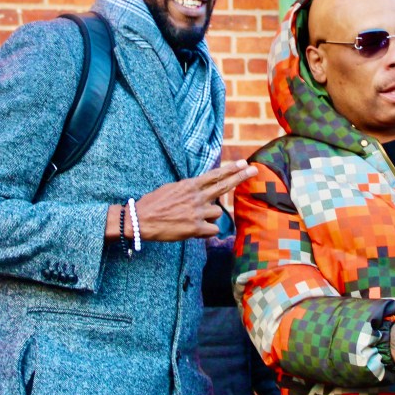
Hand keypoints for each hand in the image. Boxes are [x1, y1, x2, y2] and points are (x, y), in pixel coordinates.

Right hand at [131, 161, 256, 241]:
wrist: (140, 220)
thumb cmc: (153, 204)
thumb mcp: (171, 189)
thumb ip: (189, 188)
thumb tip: (202, 188)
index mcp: (189, 185)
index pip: (214, 175)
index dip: (230, 169)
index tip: (243, 162)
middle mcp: (196, 197)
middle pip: (224, 186)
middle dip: (241, 177)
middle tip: (254, 170)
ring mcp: (197, 212)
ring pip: (218, 212)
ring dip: (210, 216)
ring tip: (193, 218)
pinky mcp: (196, 228)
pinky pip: (214, 229)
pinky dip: (208, 231)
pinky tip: (196, 230)